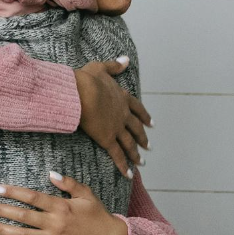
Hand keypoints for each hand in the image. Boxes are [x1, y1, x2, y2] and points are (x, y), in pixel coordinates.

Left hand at [0, 172, 127, 234]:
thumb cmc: (97, 215)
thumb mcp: (86, 194)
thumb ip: (68, 183)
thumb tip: (50, 173)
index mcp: (61, 206)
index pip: (31, 197)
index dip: (12, 192)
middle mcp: (55, 224)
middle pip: (22, 216)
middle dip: (0, 210)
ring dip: (1, 230)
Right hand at [74, 57, 151, 176]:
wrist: (82, 92)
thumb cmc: (87, 79)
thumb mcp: (101, 68)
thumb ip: (114, 66)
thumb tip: (126, 59)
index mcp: (121, 98)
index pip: (137, 108)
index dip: (144, 116)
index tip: (151, 123)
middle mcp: (123, 114)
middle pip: (136, 128)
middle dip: (142, 137)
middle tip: (149, 146)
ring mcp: (116, 128)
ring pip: (129, 143)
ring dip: (136, 154)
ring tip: (142, 162)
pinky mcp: (107, 139)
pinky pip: (117, 155)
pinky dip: (124, 165)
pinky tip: (130, 174)